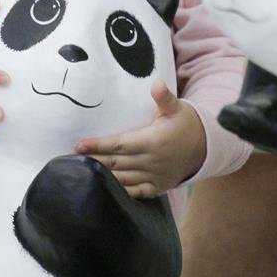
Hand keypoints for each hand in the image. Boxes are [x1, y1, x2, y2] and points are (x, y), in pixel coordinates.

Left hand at [74, 80, 205, 199]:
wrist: (206, 147)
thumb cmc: (186, 123)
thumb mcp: (177, 108)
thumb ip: (164, 98)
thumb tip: (157, 83)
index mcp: (153, 141)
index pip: (119, 144)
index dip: (98, 146)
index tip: (79, 145)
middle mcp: (151, 161)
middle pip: (116, 163)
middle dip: (93, 161)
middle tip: (71, 161)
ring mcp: (154, 176)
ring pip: (122, 180)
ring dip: (102, 178)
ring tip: (81, 175)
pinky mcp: (157, 187)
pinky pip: (135, 193)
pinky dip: (119, 192)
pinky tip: (103, 190)